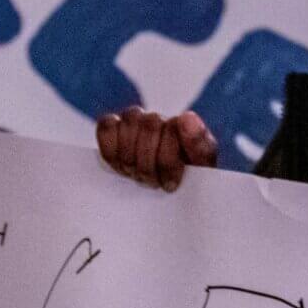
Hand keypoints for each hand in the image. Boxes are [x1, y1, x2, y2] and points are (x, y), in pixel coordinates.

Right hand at [96, 107, 217, 191]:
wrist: (172, 190)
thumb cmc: (186, 179)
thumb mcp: (202, 167)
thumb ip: (199, 143)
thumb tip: (186, 118)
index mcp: (182, 124)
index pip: (172, 127)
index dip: (167, 160)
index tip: (170, 184)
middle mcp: (158, 118)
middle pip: (149, 127)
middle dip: (149, 163)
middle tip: (153, 182)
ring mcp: (135, 120)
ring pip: (127, 125)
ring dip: (130, 158)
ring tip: (137, 176)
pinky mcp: (113, 127)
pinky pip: (106, 127)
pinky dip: (110, 148)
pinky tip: (120, 166)